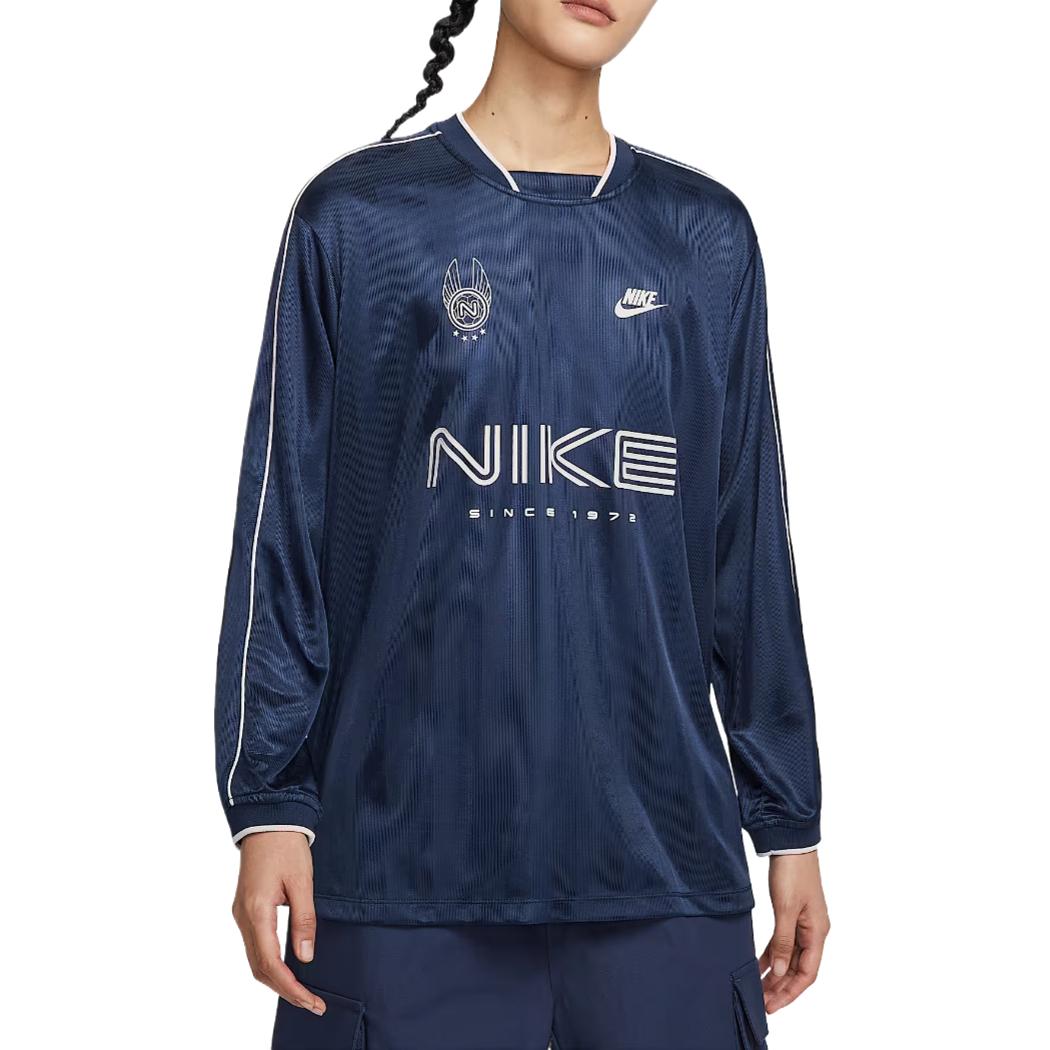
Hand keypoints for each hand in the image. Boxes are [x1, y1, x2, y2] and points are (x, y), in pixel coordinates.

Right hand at [232, 830, 324, 1014]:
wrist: (268, 820)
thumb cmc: (286, 846)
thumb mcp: (303, 881)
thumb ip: (304, 920)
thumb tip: (305, 956)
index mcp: (256, 912)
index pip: (271, 964)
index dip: (291, 987)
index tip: (312, 1001)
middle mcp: (243, 917)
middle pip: (260, 968)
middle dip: (285, 990)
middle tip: (312, 1003)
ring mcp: (241, 914)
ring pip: (255, 960)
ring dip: (277, 980)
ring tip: (303, 992)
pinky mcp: (245, 909)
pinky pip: (255, 946)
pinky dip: (270, 964)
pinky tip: (287, 968)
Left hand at [759, 851, 829, 1013]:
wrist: (790, 844)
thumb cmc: (792, 873)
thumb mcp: (786, 909)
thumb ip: (783, 942)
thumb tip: (781, 971)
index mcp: (818, 933)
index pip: (807, 974)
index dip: (790, 992)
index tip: (772, 1005)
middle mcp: (813, 932)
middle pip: (798, 969)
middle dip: (781, 987)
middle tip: (761, 1003)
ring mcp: (803, 923)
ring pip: (790, 957)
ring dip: (776, 974)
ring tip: (758, 989)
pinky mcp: (791, 915)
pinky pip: (782, 942)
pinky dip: (772, 955)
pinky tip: (758, 965)